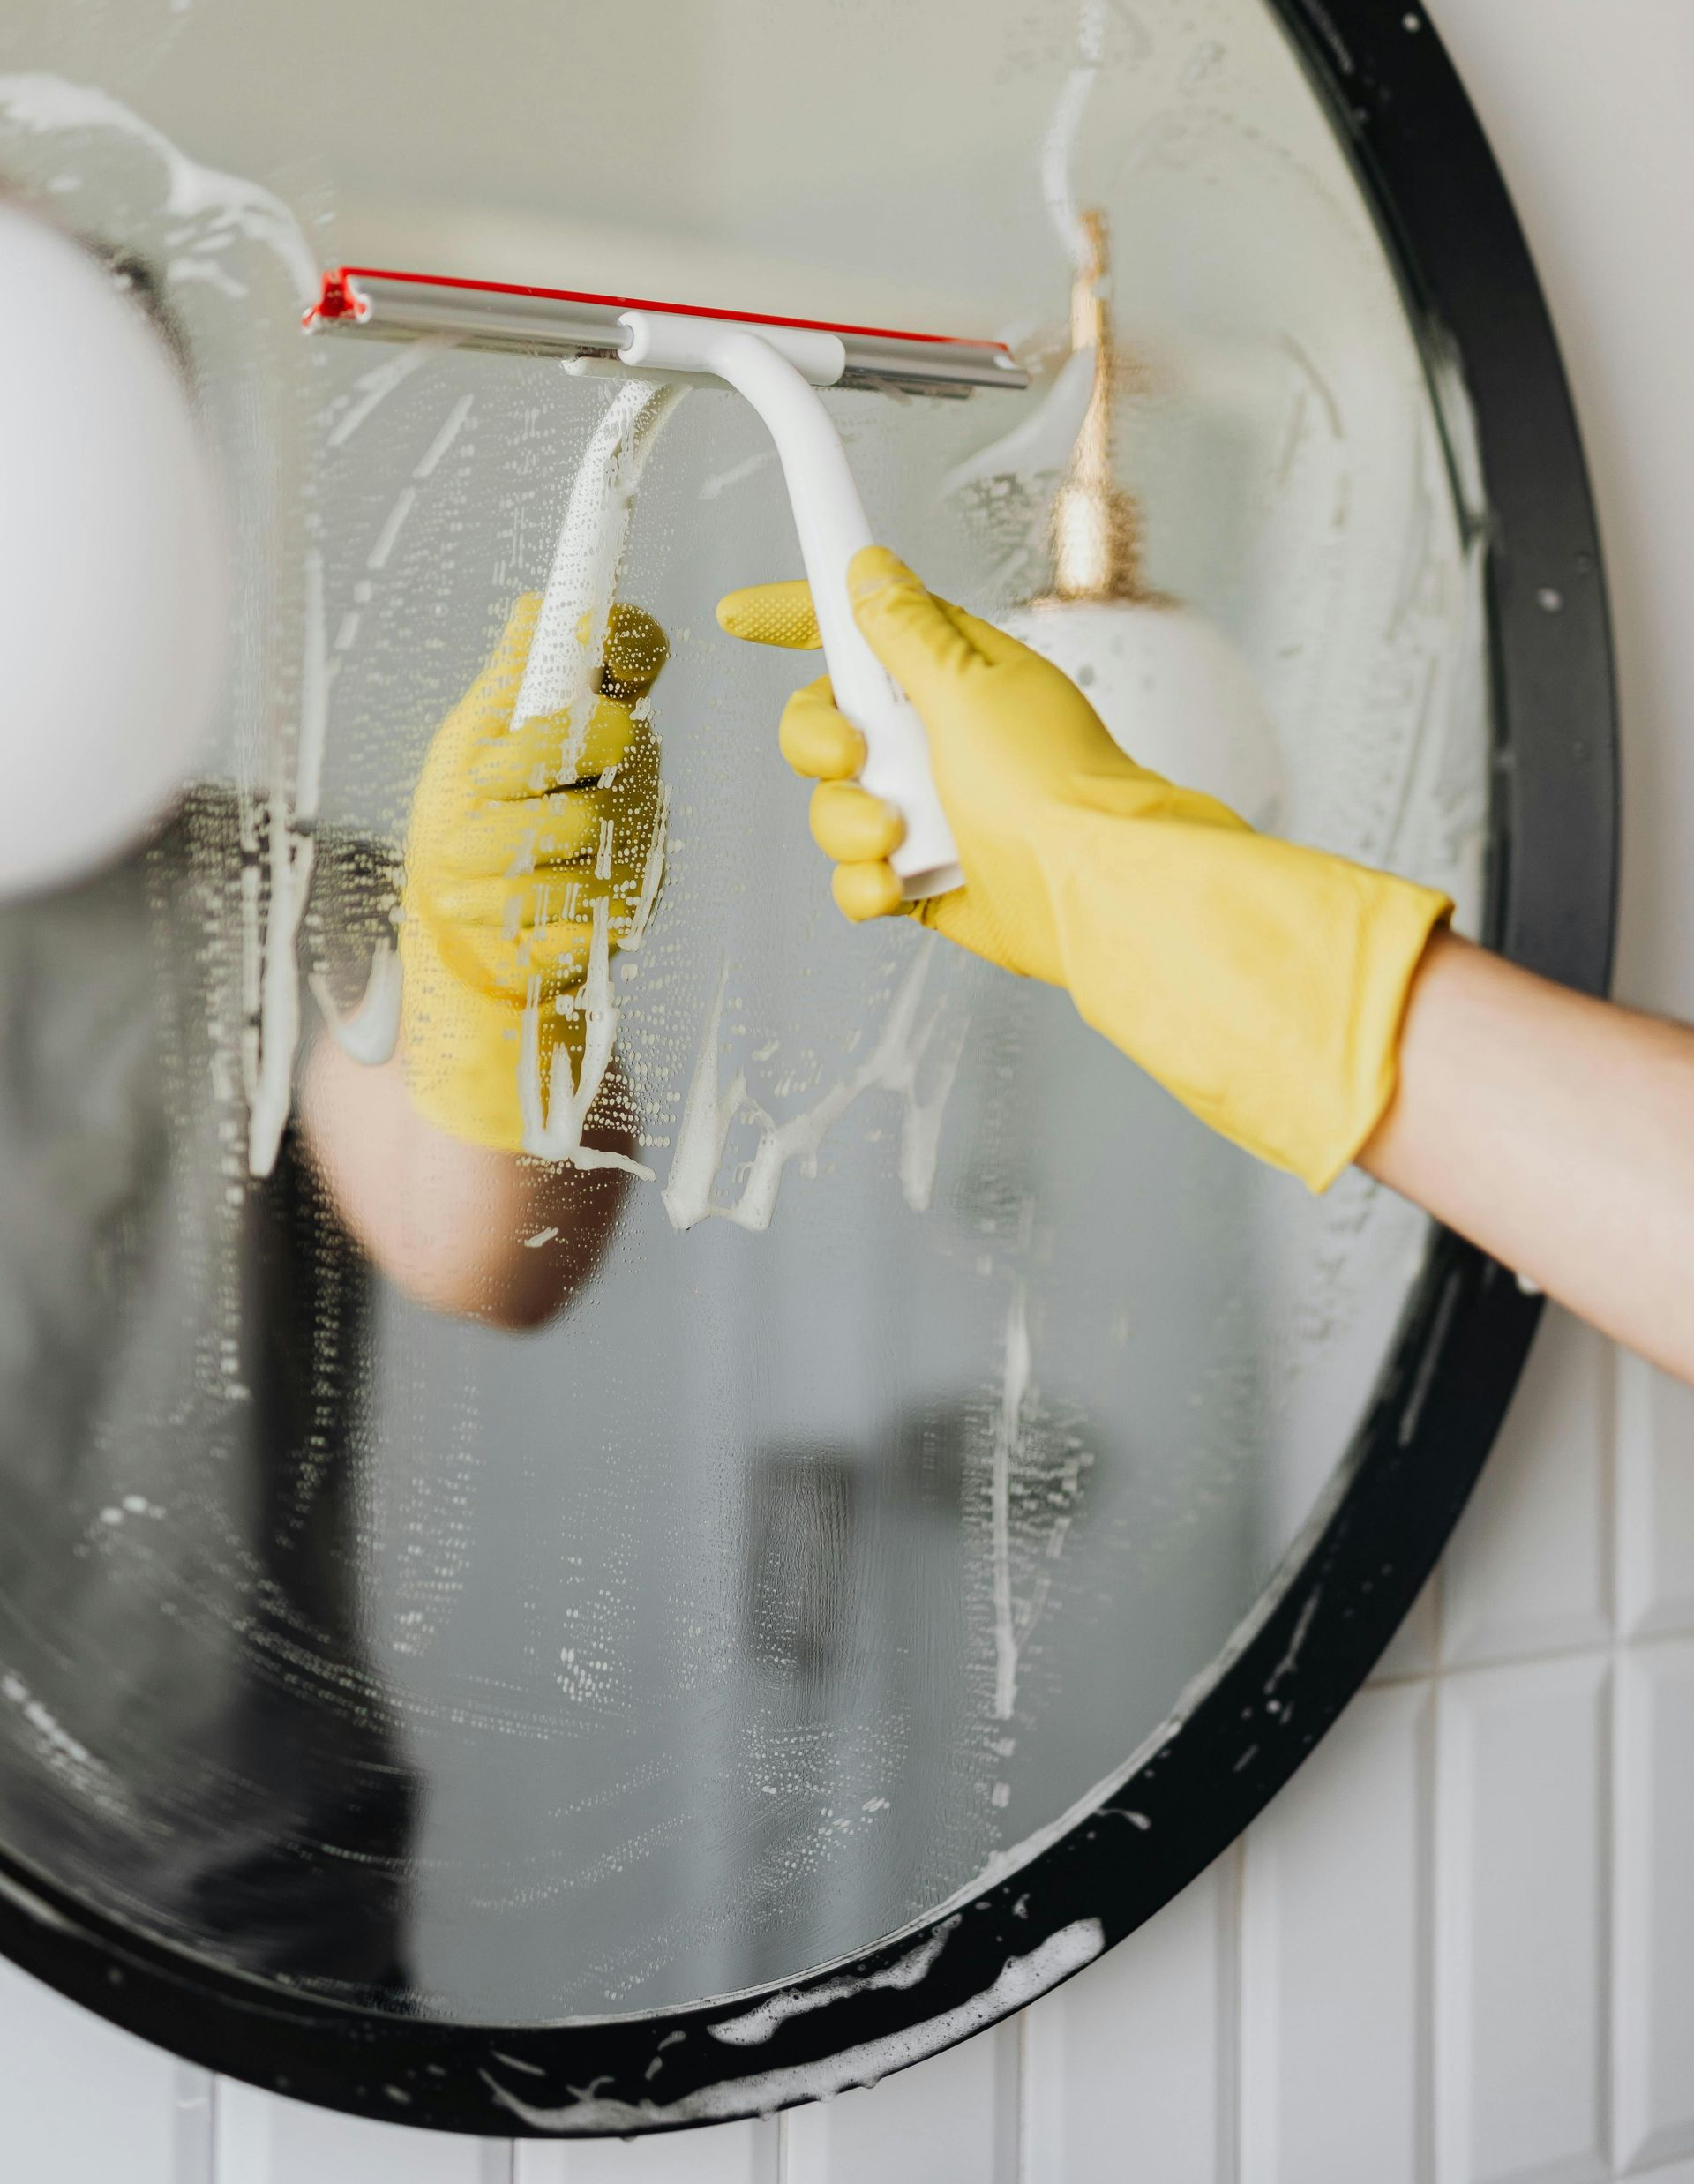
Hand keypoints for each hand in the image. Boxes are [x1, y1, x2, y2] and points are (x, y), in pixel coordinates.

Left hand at [400, 594, 665, 1150]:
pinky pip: (578, 896)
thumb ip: (509, 683)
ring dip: (499, 846)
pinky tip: (485, 906)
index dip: (622, 638)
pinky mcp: (630, 906)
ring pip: (586, 822)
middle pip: (611, 733)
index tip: (591, 646)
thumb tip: (538, 607)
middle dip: (526, 760)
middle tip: (477, 787)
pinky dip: (509, 903)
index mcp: (594, 709)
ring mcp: (638, 837)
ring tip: (454, 864)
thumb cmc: (458, 824)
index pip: (636, 651)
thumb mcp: (465, 739)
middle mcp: (631, 767)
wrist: (451, 933)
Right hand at [718, 545, 1449, 1189]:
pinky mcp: (925, 876)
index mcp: (949, 675)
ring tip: (898, 837)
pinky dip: (867, 884)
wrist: (1091, 893)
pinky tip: (898, 883)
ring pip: (833, 806)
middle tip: (855, 758)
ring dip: (849, 824)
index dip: (796, 616)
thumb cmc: (1051, 787)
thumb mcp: (967, 684)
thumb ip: (906, 630)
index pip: (857, 630)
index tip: (743, 616)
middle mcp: (936, 737)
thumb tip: (870, 569)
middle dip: (819, 744)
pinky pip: (857, 876)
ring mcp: (929, 809)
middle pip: (824, 723)